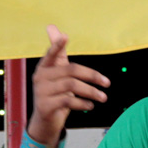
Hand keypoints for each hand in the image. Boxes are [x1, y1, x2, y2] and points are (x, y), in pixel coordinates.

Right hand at [28, 25, 110, 146]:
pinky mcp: (45, 106)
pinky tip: (91, 105)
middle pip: (71, 70)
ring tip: (103, 97)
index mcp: (44, 67)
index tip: (65, 36)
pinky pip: (68, 101)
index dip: (57, 45)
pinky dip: (83, 103)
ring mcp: (41, 92)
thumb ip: (58, 53)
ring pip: (71, 86)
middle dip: (92, 76)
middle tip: (107, 83)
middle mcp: (40, 77)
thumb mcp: (58, 73)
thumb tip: (52, 27)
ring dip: (91, 92)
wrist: (45, 120)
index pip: (51, 54)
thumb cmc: (56, 92)